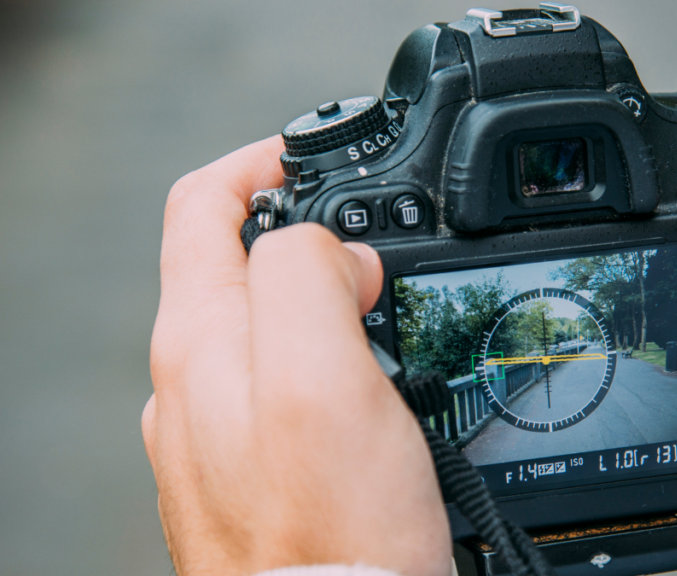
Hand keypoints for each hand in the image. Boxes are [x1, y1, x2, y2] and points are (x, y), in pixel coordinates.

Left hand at [144, 136, 450, 575]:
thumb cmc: (331, 529)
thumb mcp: (324, 375)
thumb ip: (308, 278)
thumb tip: (328, 248)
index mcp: (201, 340)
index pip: (202, 206)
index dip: (260, 163)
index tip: (314, 159)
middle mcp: (192, 382)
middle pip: (233, 263)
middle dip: (302, 234)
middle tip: (372, 252)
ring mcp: (216, 429)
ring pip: (261, 326)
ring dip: (318, 299)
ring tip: (379, 315)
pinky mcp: (250, 469)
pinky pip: (280, 385)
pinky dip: (323, 360)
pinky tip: (365, 388)